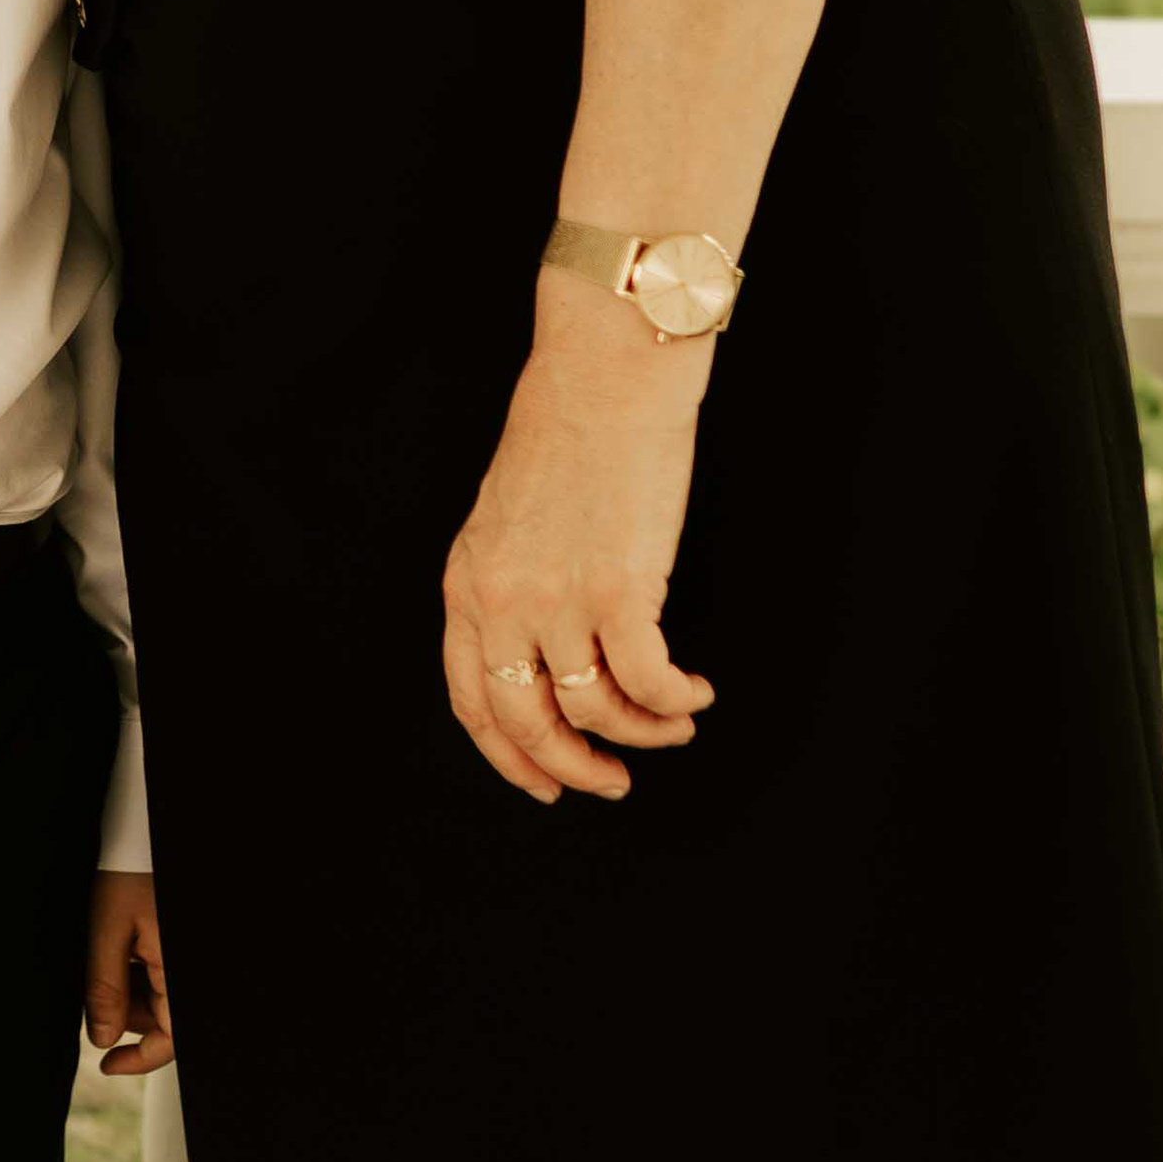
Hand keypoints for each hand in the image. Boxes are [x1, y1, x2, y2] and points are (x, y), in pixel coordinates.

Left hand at [86, 866, 174, 1075]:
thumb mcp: (107, 929)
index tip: (106, 1065)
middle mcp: (186, 967)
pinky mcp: (171, 941)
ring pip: (158, 993)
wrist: (142, 827)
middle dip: (123, 1010)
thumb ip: (104, 987)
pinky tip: (119, 940)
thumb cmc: (129, 868)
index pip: (171, 1038)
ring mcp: (178, 953)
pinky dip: (135, 966)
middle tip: (91, 984)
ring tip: (107, 947)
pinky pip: (159, 970)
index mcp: (180, 971)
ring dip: (127, 986)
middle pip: (161, 1015)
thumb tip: (100, 1038)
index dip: (139, 1059)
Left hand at [440, 272, 720, 801]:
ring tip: (675, 724)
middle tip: (614, 782)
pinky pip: (648, 682)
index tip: (547, 782)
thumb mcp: (505, 521)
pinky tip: (696, 693)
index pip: (474, 702)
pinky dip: (676, 701)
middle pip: (527, 723)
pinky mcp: (619, 591)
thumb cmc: (567, 436)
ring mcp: (558, 600)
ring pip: (596, 711)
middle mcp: (502, 603)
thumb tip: (547, 654)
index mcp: (466, 587)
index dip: (510, 756)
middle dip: (574, 768)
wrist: (604, 378)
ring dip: (644, 733)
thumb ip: (509, 586)